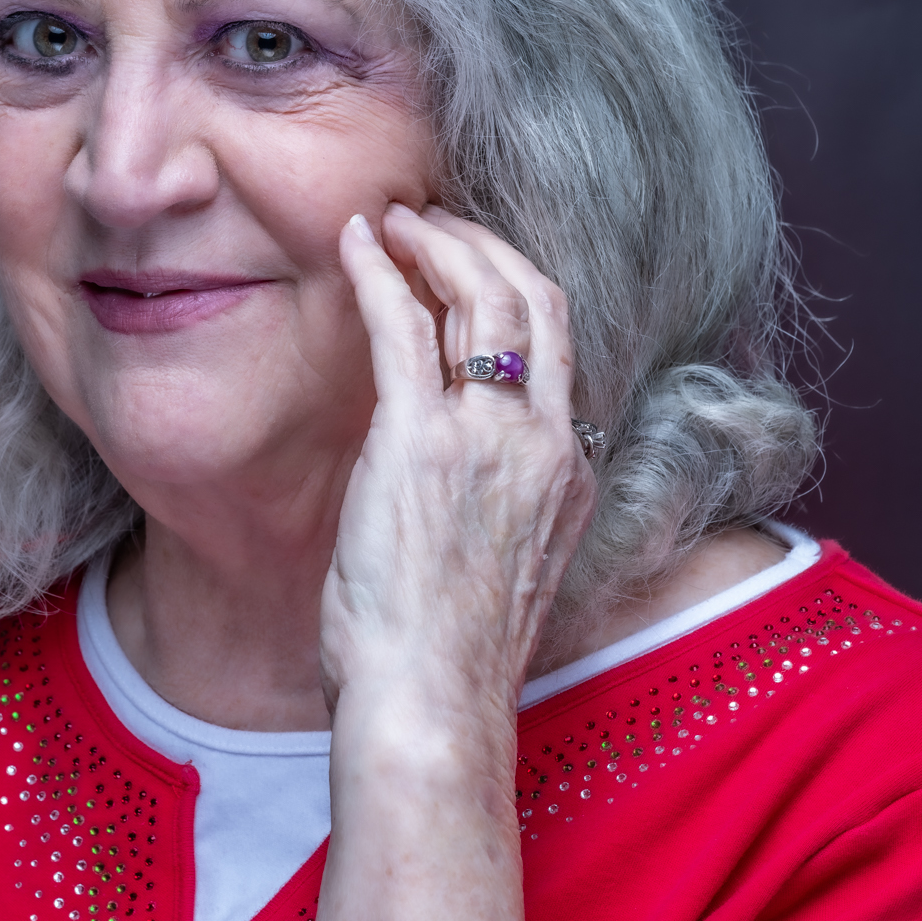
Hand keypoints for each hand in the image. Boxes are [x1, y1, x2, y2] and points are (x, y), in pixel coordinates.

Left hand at [320, 202, 595, 721]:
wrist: (431, 702)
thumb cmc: (450, 655)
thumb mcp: (506, 565)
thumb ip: (503, 502)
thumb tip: (464, 474)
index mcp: (565, 471)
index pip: (559, 344)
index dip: (517, 284)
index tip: (473, 262)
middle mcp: (540, 441)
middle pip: (534, 300)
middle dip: (485, 244)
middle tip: (434, 219)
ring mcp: (486, 437)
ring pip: (481, 297)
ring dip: (437, 242)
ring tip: (396, 219)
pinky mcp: (419, 441)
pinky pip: (404, 326)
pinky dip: (381, 271)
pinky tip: (356, 243)